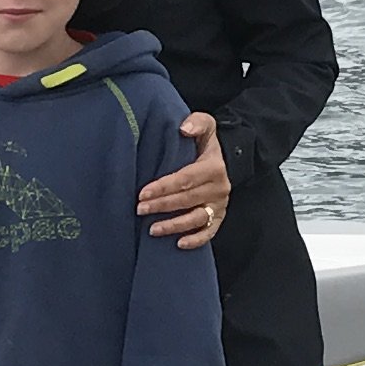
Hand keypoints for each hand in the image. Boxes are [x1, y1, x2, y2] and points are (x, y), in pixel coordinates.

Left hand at [140, 115, 228, 249]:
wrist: (225, 159)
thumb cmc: (205, 144)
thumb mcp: (206, 125)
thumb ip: (197, 122)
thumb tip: (184, 128)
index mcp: (214, 167)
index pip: (185, 179)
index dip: (163, 187)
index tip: (143, 193)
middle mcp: (219, 188)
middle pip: (187, 200)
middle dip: (162, 206)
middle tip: (139, 209)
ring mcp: (219, 205)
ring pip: (196, 219)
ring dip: (174, 226)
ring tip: (152, 230)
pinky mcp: (218, 218)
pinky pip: (209, 232)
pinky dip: (195, 240)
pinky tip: (178, 244)